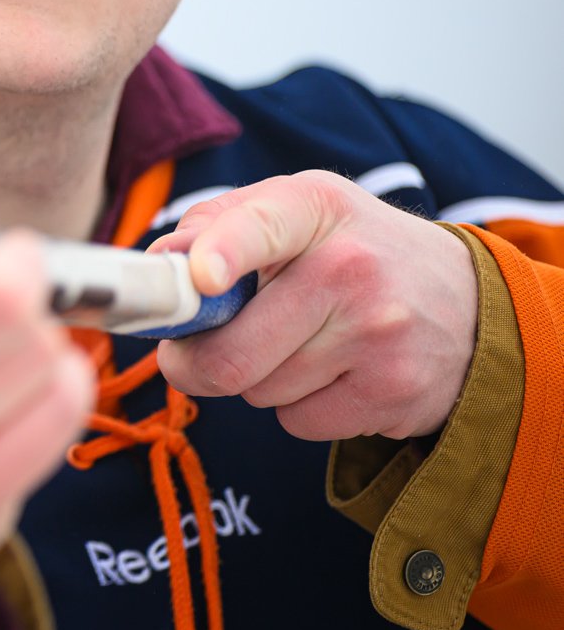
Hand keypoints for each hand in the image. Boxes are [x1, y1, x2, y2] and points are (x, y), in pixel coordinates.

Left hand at [152, 170, 477, 440]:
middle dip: (193, 363)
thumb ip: (217, 224)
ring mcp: (378, 333)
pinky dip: (298, 408)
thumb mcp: (294, 212)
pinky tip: (333, 375)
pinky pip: (297, 422)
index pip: (258, 225)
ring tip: (299, 345)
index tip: (201, 278)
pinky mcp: (395, 392)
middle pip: (228, 352)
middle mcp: (350, 266)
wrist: (470, 304)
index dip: (220, 253)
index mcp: (313, 207)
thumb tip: (159, 264)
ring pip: (257, 390)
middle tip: (194, 352)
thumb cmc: (350, 252)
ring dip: (256, 380)